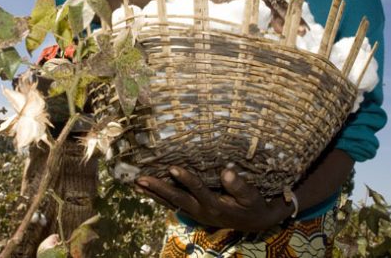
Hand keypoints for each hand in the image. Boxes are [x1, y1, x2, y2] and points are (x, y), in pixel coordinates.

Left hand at [135, 166, 291, 232]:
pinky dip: (159, 197)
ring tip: (136, 184)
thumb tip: (226, 172)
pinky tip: (148, 191)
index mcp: (215, 206)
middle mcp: (202, 211)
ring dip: (153, 194)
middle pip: (177, 199)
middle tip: (141, 179)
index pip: (198, 190)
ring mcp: (196, 213)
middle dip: (158, 188)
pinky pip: (173, 204)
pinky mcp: (194, 211)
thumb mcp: (252, 196)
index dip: (186, 179)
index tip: (172, 168)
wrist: (254, 222)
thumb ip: (239, 185)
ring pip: (171, 203)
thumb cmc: (253, 205)